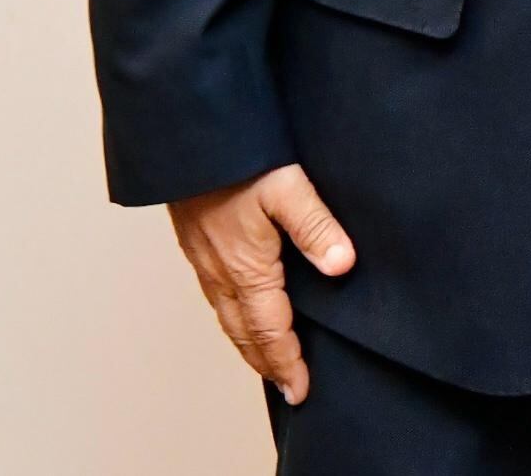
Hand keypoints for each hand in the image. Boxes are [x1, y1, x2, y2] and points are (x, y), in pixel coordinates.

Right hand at [168, 162, 356, 403]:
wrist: (189, 142)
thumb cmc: (238, 160)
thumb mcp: (288, 187)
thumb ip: (316, 226)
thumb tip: (342, 265)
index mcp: (246, 268)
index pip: (269, 329)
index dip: (286, 361)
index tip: (300, 389)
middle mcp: (221, 273)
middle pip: (244, 333)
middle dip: (266, 362)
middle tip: (287, 386)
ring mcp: (204, 262)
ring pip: (226, 318)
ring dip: (247, 344)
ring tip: (266, 361)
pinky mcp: (196, 247)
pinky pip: (215, 298)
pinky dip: (232, 319)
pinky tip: (240, 313)